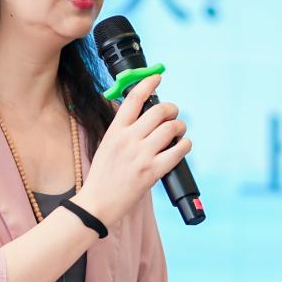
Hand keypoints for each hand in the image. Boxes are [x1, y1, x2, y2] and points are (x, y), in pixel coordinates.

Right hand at [74, 74, 191, 226]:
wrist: (97, 204)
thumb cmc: (102, 176)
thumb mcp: (107, 144)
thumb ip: (123, 130)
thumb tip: (144, 116)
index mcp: (115, 130)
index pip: (133, 98)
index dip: (148, 83)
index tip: (157, 77)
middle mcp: (128, 139)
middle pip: (159, 111)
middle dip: (172, 109)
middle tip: (173, 114)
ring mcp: (141, 155)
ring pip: (172, 128)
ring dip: (180, 127)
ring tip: (178, 133)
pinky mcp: (152, 171)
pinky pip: (178, 150)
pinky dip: (185, 145)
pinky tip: (182, 147)